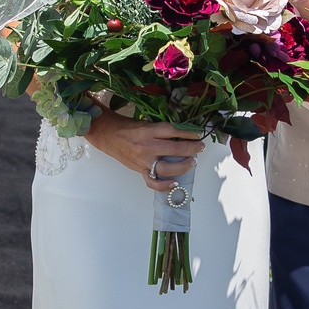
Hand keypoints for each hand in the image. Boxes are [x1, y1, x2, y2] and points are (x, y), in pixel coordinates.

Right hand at [88, 110, 206, 191]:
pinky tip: (175, 183)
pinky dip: (164, 185)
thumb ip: (162, 130)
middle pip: (174, 149)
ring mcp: (143, 160)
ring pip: (167, 168)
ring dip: (183, 166)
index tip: (198, 134)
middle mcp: (147, 146)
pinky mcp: (140, 170)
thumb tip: (182, 134)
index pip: (173, 131)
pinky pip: (152, 182)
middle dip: (191, 149)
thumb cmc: (129, 128)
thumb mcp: (146, 123)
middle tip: (200, 147)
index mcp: (149, 131)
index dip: (188, 133)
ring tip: (192, 162)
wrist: (109, 135)